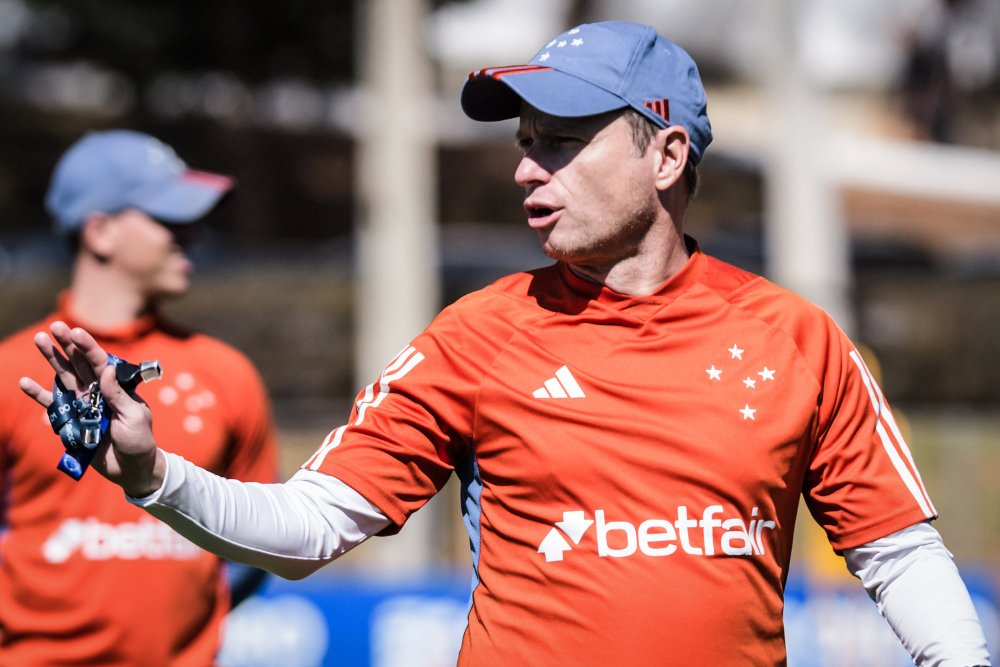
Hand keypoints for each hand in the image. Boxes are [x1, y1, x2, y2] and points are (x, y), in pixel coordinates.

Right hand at [18, 321, 165, 496]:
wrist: (130, 467)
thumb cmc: (139, 440)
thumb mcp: (134, 416)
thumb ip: (118, 395)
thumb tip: (105, 369)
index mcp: (115, 387)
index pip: (99, 362)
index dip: (87, 346)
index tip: (75, 332)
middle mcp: (97, 391)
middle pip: (78, 363)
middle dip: (66, 345)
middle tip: (53, 326)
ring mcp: (82, 404)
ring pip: (63, 377)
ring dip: (51, 360)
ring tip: (39, 340)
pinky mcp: (71, 420)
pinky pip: (52, 406)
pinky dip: (38, 395)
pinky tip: (25, 382)